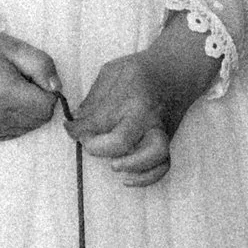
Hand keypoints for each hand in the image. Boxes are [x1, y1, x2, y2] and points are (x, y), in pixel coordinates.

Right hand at [0, 27, 62, 145]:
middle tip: (21, 82)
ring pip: (29, 127)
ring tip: (10, 91)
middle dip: (38, 101)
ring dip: (28, 111)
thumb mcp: (18, 48)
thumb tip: (57, 89)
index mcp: (4, 94)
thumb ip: (43, 65)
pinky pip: (15, 131)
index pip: (46, 107)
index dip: (47, 91)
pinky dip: (17, 119)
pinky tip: (4, 103)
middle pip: (39, 119)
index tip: (33, 77)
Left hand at [71, 14, 223, 187]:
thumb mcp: (112, 72)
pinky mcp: (169, 141)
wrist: (178, 69)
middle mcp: (147, 116)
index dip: (77, 129)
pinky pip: (163, 166)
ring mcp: (161, 130)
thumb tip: (78, 120)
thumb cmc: (141, 69)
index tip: (69, 128)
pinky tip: (127, 177)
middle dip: (97, 147)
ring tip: (113, 164)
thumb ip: (95, 97)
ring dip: (130, 164)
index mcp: (131, 96)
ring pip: (153, 155)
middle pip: (122, 141)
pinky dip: (146, 177)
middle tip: (89, 141)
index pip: (98, 120)